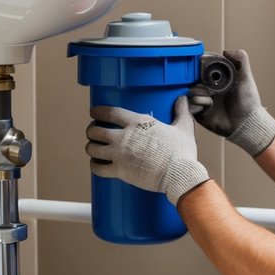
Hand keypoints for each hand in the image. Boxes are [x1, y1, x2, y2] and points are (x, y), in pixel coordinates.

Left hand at [85, 96, 209, 204]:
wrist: (179, 174)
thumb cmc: (181, 152)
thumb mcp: (183, 128)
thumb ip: (181, 112)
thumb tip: (183, 99)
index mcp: (138, 122)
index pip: (109, 112)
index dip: (97, 111)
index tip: (94, 112)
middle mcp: (124, 136)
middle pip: (95, 130)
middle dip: (91, 130)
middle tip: (94, 132)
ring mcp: (119, 154)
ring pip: (92, 148)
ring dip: (91, 147)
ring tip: (94, 148)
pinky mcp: (119, 171)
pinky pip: (97, 168)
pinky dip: (94, 165)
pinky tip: (97, 163)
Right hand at [188, 50, 274, 155]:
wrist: (246, 124)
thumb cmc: (248, 102)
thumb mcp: (246, 77)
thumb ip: (240, 60)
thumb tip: (225, 51)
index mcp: (217, 78)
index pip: (201, 66)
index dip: (199, 64)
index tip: (201, 66)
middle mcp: (207, 87)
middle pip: (192, 78)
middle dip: (197, 80)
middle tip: (208, 86)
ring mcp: (202, 99)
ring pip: (190, 91)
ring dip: (199, 94)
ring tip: (211, 99)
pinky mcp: (198, 112)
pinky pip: (189, 105)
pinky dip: (198, 104)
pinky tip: (208, 107)